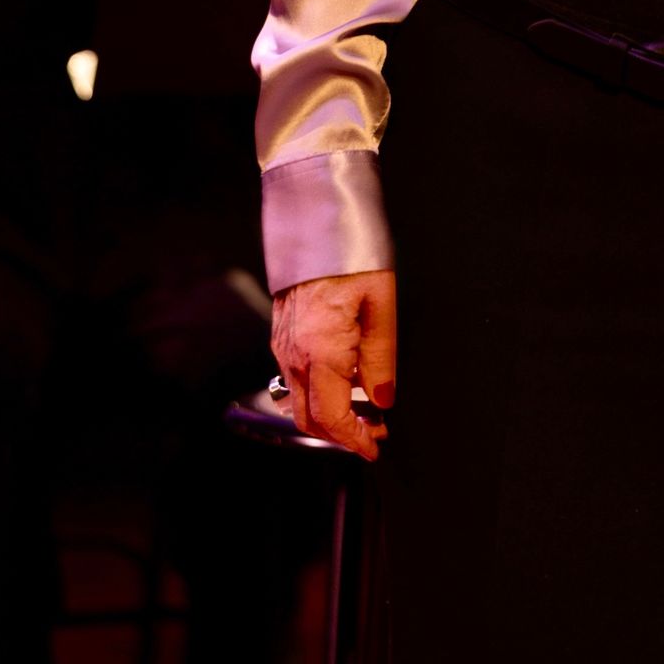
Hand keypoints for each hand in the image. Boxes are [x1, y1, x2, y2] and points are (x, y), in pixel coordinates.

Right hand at [271, 270, 396, 461]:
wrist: (314, 217)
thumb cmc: (352, 253)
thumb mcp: (382, 304)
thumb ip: (382, 358)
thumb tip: (382, 399)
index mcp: (320, 350)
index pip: (331, 417)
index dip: (354, 439)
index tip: (375, 447)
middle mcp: (294, 353)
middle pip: (310, 419)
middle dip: (342, 433)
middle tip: (375, 431)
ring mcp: (283, 345)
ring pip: (300, 400)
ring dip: (330, 414)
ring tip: (365, 407)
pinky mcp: (281, 334)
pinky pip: (296, 377)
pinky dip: (318, 391)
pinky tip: (345, 379)